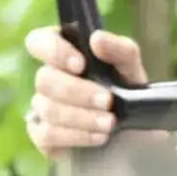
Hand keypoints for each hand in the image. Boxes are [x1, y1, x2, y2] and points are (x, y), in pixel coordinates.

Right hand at [23, 27, 150, 159]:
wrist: (137, 135)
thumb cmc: (130, 94)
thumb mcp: (133, 70)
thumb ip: (120, 49)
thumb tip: (96, 39)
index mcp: (67, 54)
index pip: (39, 41)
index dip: (53, 50)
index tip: (80, 64)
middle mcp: (50, 78)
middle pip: (44, 79)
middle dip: (78, 91)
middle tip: (107, 101)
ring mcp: (43, 108)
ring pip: (47, 109)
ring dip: (82, 117)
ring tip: (110, 123)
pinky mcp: (43, 136)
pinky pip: (48, 135)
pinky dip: (77, 135)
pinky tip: (99, 136)